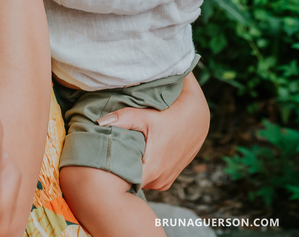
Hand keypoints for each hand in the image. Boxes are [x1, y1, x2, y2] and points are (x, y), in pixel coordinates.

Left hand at [96, 73, 207, 189]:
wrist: (199, 119)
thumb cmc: (173, 115)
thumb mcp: (149, 116)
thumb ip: (124, 118)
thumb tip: (99, 122)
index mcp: (152, 169)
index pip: (121, 179)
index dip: (110, 170)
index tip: (101, 158)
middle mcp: (158, 181)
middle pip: (129, 180)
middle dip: (119, 169)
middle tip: (109, 153)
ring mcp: (164, 182)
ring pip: (139, 180)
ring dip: (132, 170)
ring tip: (122, 154)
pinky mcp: (168, 181)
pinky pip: (149, 180)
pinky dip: (143, 171)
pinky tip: (138, 158)